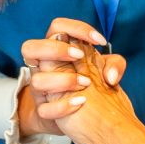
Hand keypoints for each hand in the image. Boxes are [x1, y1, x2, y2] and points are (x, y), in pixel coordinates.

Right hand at [18, 17, 126, 137]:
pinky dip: (63, 107)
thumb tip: (110, 76)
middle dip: (56, 50)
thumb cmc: (89, 84)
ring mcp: (41, 89)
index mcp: (57, 49)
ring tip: (86, 83)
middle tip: (79, 56)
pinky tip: (82, 102)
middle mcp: (43, 67)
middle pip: (30, 47)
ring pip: (36, 80)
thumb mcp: (103, 70)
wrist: (79, 116)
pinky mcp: (44, 110)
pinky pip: (44, 109)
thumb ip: (114, 66)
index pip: (57, 27)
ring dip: (64, 80)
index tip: (100, 41)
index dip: (77, 28)